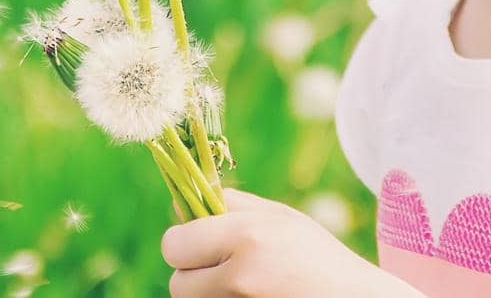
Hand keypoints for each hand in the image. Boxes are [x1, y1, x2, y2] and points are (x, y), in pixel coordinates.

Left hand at [162, 187, 402, 296]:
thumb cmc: (317, 257)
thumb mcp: (281, 218)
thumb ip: (231, 205)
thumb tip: (179, 201)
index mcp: (247, 238)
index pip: (173, 245)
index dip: (183, 243)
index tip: (197, 242)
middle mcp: (240, 278)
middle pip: (177, 283)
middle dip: (193, 275)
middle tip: (224, 268)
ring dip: (208, 294)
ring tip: (247, 284)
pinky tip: (255, 297)